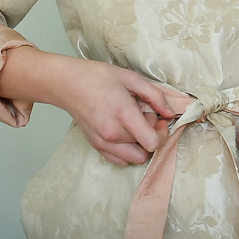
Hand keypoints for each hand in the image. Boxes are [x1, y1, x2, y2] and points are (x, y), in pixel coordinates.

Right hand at [0, 48, 173, 166]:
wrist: (68, 84)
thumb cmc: (99, 77)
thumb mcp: (131, 78)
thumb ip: (155, 96)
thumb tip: (170, 113)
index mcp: (123, 115)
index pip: (152, 143)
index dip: (161, 133)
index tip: (157, 118)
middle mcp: (113, 134)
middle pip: (146, 150)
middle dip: (151, 135)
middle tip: (144, 117)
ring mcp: (103, 143)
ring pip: (135, 159)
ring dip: (140, 146)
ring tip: (134, 126)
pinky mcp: (96, 146)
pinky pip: (120, 161)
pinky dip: (128, 151)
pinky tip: (124, 133)